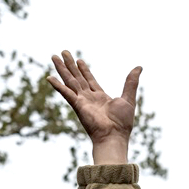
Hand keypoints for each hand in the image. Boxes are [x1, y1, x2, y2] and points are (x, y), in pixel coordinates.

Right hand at [47, 50, 140, 165]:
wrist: (114, 136)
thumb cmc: (122, 122)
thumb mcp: (128, 98)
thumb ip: (131, 82)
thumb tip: (139, 67)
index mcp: (100, 97)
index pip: (89, 80)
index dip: (84, 69)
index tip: (79, 60)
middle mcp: (89, 98)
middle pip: (77, 77)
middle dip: (70, 65)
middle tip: (63, 52)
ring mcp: (81, 101)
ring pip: (70, 81)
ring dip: (62, 69)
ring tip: (54, 57)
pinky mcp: (77, 105)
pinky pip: (66, 93)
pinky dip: (57, 86)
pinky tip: (49, 78)